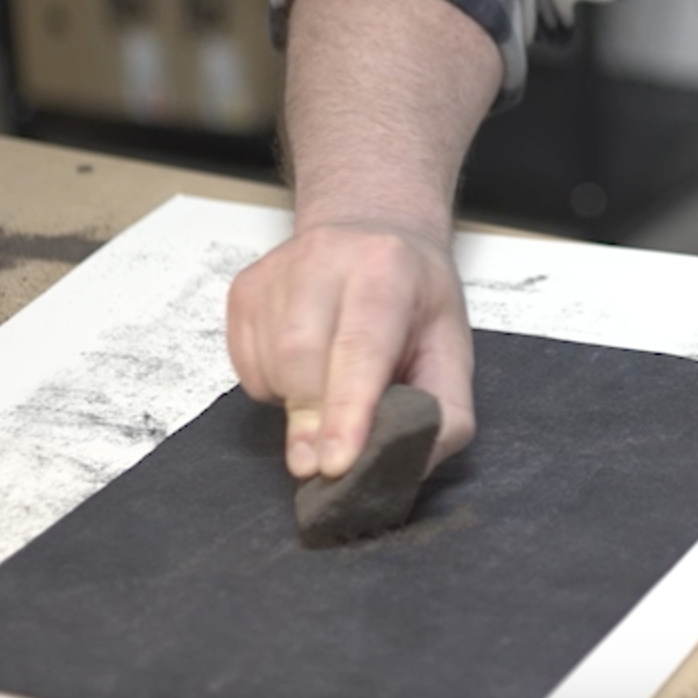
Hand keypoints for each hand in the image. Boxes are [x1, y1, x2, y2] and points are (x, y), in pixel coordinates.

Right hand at [226, 217, 474, 479]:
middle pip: (302, 355)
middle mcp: (326, 257)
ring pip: (270, 365)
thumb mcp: (451, 347)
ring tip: (333, 387)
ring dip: (296, 404)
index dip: (346, 411)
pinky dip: (274, 388)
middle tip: (321, 465)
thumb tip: (409, 466)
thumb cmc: (413, 298)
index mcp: (388, 268)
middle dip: (311, 422)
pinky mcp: (245, 289)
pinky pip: (246, 365)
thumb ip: (445, 412)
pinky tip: (305, 370)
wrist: (373, 231)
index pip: (361, 346)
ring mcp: (278, 270)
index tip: (335, 464)